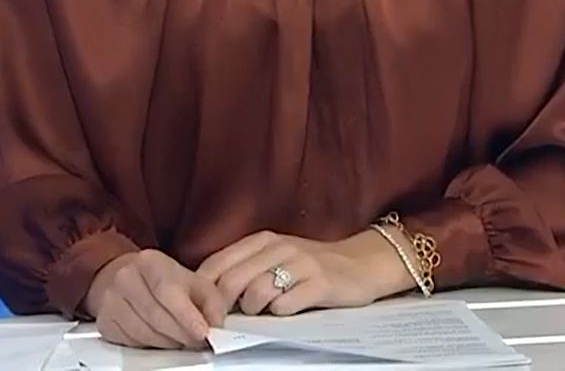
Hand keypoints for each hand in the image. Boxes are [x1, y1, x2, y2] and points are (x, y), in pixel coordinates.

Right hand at [83, 249, 226, 349]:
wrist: (123, 276)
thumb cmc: (160, 280)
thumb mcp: (191, 280)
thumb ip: (210, 300)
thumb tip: (216, 322)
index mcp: (150, 262)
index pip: (168, 291)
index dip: (186, 315)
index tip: (202, 332)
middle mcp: (126, 277)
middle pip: (157, 316)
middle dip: (182, 334)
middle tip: (198, 341)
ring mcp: (111, 299)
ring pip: (144, 333)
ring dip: (168, 343)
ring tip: (180, 338)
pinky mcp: (105, 321)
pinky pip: (131, 342)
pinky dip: (151, 345)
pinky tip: (160, 338)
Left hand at [196, 229, 413, 315]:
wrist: (361, 263)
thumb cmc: (311, 266)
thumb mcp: (275, 258)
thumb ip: (245, 269)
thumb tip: (208, 298)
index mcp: (261, 241)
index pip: (216, 264)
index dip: (203, 293)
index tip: (203, 312)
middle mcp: (278, 248)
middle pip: (231, 282)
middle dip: (223, 309)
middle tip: (226, 324)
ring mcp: (300, 264)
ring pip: (256, 294)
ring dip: (253, 311)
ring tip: (264, 313)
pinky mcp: (320, 284)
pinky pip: (286, 305)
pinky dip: (279, 314)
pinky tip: (286, 312)